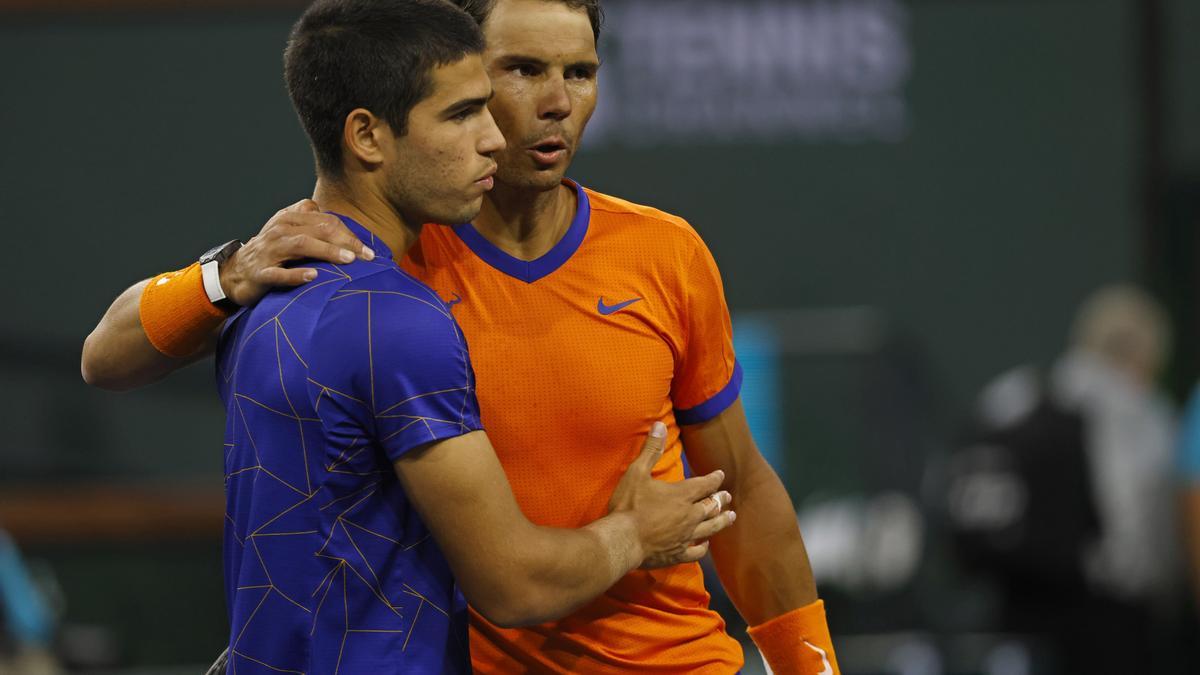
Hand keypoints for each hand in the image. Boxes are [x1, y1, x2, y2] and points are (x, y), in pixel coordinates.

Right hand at [218, 199, 374, 306]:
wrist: (235, 273)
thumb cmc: (271, 252)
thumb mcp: (290, 231)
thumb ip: (313, 223)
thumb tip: (343, 226)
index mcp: (290, 218)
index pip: (326, 221)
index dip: (349, 234)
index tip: (369, 251)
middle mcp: (280, 230)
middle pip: (319, 230)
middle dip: (346, 242)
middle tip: (366, 256)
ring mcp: (269, 251)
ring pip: (301, 245)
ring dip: (327, 251)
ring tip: (348, 260)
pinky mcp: (260, 273)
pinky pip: (279, 273)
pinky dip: (296, 275)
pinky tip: (313, 276)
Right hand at [608, 422, 735, 568]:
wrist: (623, 540)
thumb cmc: (629, 505)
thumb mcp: (637, 472)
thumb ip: (651, 449)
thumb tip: (659, 425)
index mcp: (681, 495)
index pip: (705, 484)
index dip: (714, 478)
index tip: (721, 475)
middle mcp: (690, 515)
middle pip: (712, 505)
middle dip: (721, 499)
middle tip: (728, 496)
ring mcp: (686, 536)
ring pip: (711, 528)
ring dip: (722, 521)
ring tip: (731, 517)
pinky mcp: (678, 553)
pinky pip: (697, 551)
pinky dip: (703, 547)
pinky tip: (705, 544)